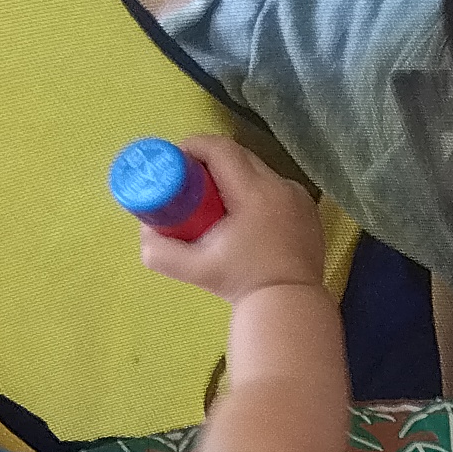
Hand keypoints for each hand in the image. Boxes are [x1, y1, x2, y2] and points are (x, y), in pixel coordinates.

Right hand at [134, 135, 326, 304]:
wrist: (290, 304)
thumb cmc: (241, 283)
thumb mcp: (194, 269)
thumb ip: (160, 252)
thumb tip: (145, 231)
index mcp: (254, 193)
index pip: (221, 149)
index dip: (194, 146)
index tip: (175, 161)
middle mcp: (280, 187)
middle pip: (239, 156)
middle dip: (210, 162)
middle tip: (189, 183)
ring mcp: (298, 196)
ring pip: (258, 171)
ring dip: (234, 176)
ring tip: (214, 201)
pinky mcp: (308, 208)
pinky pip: (274, 187)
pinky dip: (255, 191)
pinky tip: (242, 213)